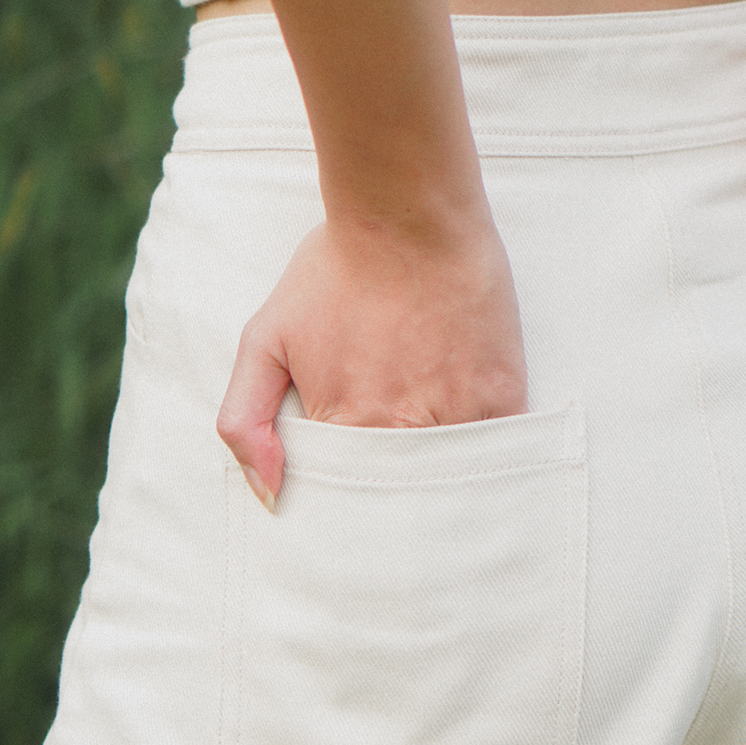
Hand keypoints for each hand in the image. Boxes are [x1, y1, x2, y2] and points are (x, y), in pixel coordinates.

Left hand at [215, 209, 527, 507]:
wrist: (407, 217)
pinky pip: (498, 455)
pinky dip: (486, 466)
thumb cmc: (334, 271)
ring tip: (436, 495)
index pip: (341, 499)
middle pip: (397, 501)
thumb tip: (267, 495)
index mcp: (342, 422)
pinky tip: (477, 466)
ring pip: (449, 483)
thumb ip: (243, 421)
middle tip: (395, 527)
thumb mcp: (263, 339)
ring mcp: (456, 412)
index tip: (348, 517)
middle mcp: (400, 426)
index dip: (344, 508)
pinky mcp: (502, 395)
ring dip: (440, 492)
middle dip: (393, 515)